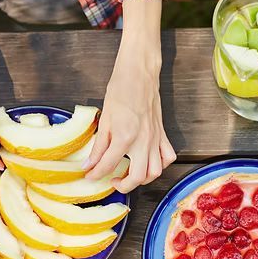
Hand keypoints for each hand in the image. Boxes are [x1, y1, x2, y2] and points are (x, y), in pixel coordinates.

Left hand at [83, 48, 174, 192]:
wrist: (139, 73)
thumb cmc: (120, 90)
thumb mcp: (105, 119)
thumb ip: (99, 145)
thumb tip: (90, 163)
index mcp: (124, 136)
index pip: (108, 165)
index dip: (96, 174)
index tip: (89, 176)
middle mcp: (143, 141)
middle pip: (137, 177)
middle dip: (124, 186)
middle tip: (113, 181)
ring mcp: (155, 139)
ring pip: (155, 172)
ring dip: (143, 179)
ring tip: (131, 175)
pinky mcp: (163, 134)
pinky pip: (168, 157)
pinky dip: (160, 164)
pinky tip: (149, 162)